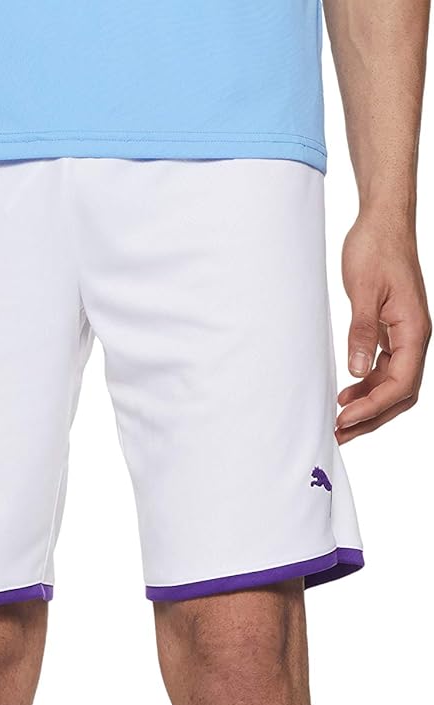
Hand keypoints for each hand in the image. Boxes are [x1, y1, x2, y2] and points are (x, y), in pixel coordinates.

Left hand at [336, 213, 430, 443]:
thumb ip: (362, 331)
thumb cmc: (377, 247)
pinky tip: (347, 394)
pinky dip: (367, 386)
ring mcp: (404, 336)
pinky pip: (385, 370)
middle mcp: (414, 337)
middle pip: (400, 393)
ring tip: (339, 420)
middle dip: (371, 417)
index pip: (400, 383)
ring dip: (368, 405)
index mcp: (414, 330)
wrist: (382, 221)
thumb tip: (357, 370)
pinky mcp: (392, 332)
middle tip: (339, 433)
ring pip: (393, 385)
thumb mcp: (364, 290)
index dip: (373, 406)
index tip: (344, 418)